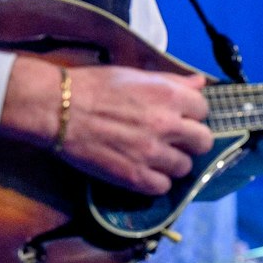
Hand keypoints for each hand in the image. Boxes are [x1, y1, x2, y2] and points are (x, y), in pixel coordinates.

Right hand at [1, 56, 212, 196]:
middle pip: (203, 141)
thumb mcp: (136, 75)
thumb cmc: (94, 86)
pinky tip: (144, 171)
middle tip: (175, 140)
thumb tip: (199, 84)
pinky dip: (156, 182)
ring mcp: (152, 153)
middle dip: (191, 140)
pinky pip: (162, 187)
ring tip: (156, 157)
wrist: (58, 108)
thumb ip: (172, 81)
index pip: (204, 109)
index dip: (192, 114)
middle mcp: (168, 125)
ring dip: (174, 163)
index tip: (180, 116)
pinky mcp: (134, 176)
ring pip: (185, 167)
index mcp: (170, 96)